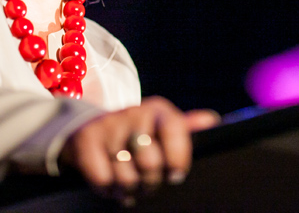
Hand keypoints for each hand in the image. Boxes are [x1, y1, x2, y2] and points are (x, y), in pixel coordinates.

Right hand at [58, 96, 219, 202]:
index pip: (174, 129)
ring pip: (126, 176)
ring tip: (129, 181)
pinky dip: (107, 189)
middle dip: (150, 181)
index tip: (175, 175)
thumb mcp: (161, 128)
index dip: (178, 158)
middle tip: (147, 181)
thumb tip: (212, 120)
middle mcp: (132, 113)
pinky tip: (110, 181)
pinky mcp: (86, 142)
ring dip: (128, 187)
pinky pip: (103, 180)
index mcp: (157, 110)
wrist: (87, 130)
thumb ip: (185, 128)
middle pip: (150, 162)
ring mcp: (108, 126)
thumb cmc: (136, 135)